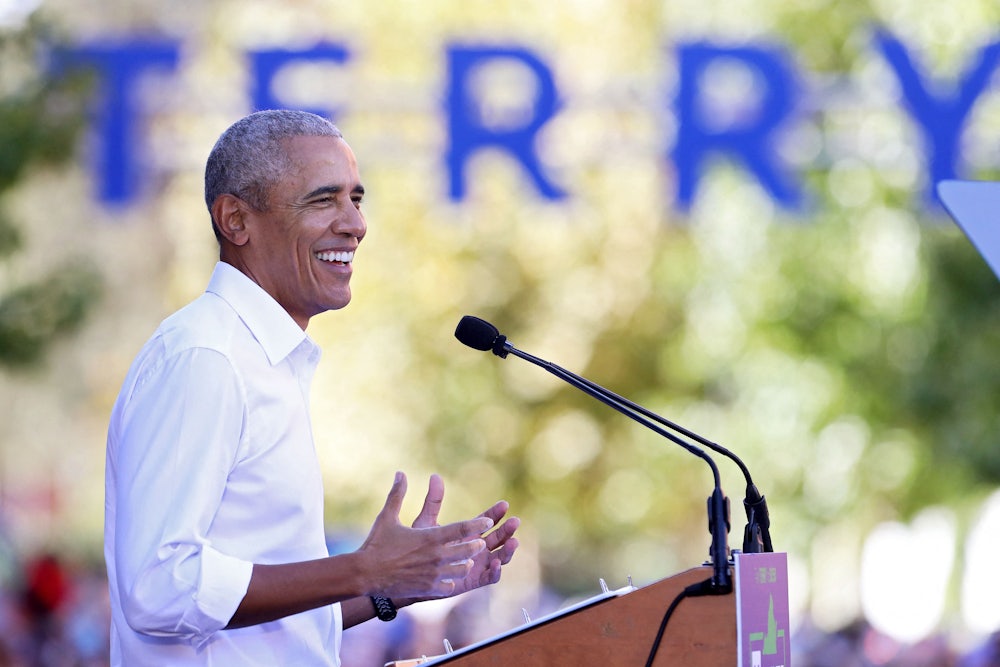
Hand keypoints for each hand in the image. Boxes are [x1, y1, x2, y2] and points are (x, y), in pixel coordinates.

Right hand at [357, 472, 492, 598]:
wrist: (364, 574)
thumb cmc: (376, 543)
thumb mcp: (387, 516)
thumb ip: (397, 494)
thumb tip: (400, 473)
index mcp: (430, 537)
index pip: (463, 528)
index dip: (478, 524)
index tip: (488, 521)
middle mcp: (436, 556)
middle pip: (468, 549)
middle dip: (476, 545)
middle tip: (479, 542)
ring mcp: (433, 574)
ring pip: (462, 569)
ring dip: (465, 563)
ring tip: (466, 560)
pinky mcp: (428, 589)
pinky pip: (449, 587)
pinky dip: (451, 581)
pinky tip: (449, 578)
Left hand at [411, 474, 519, 598]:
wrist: (410, 573)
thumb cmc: (418, 548)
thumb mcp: (427, 523)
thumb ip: (433, 502)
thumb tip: (435, 476)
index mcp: (469, 533)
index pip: (487, 521)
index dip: (496, 513)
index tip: (504, 504)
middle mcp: (477, 548)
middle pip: (498, 538)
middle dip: (507, 530)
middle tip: (514, 521)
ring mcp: (477, 564)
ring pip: (499, 557)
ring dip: (507, 550)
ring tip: (512, 542)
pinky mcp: (474, 580)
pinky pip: (489, 577)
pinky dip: (496, 571)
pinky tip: (497, 563)